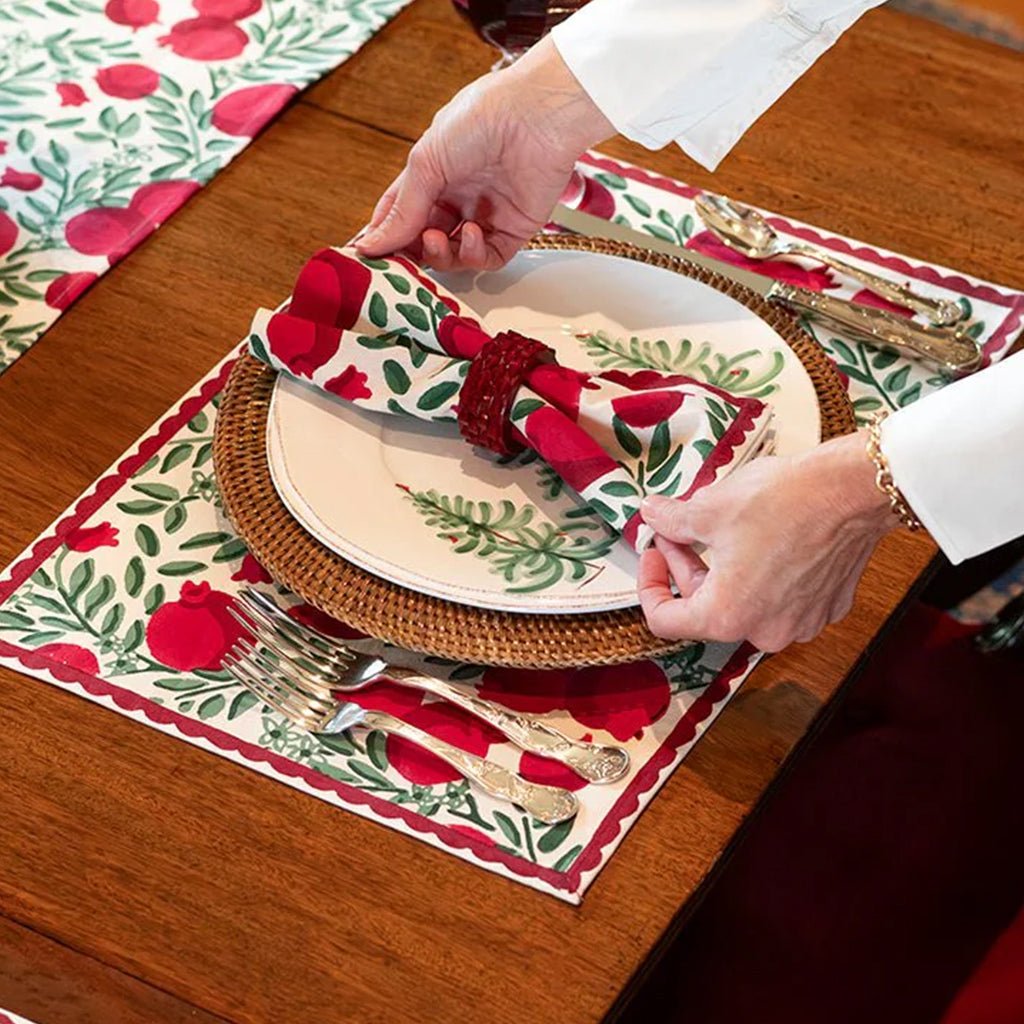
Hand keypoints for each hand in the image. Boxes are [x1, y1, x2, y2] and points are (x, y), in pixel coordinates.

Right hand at [356, 36, 612, 270]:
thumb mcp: (426, 163)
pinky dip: (473, 254)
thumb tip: (369, 246)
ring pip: (455, 256)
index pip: (402, 214)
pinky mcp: (514, 229)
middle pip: (426, 241)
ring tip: (435, 237)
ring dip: (440, 254)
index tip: (367, 254)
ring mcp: (486, 215)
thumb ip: (402, 211)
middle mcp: (459, 197)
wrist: (535, 115)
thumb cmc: (479, 121)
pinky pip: (488, 258)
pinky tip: (469, 233)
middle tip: (402, 255)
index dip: (385, 235)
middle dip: (412, 251)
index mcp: (434, 174)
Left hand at [637, 432, 897, 651]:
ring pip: (744, 603)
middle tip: (680, 530)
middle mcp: (765, 632)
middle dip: (687, 568)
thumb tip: (652, 515)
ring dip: (725, 571)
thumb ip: (671, 521)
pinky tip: (763, 538)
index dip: (649, 584)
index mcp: (727, 616)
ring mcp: (801, 623)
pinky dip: (764, 574)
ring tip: (721, 529)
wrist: (854, 489)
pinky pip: (782, 597)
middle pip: (705, 610)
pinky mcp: (827, 606)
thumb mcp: (709, 507)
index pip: (665, 620)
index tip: (655, 552)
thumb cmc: (785, 501)